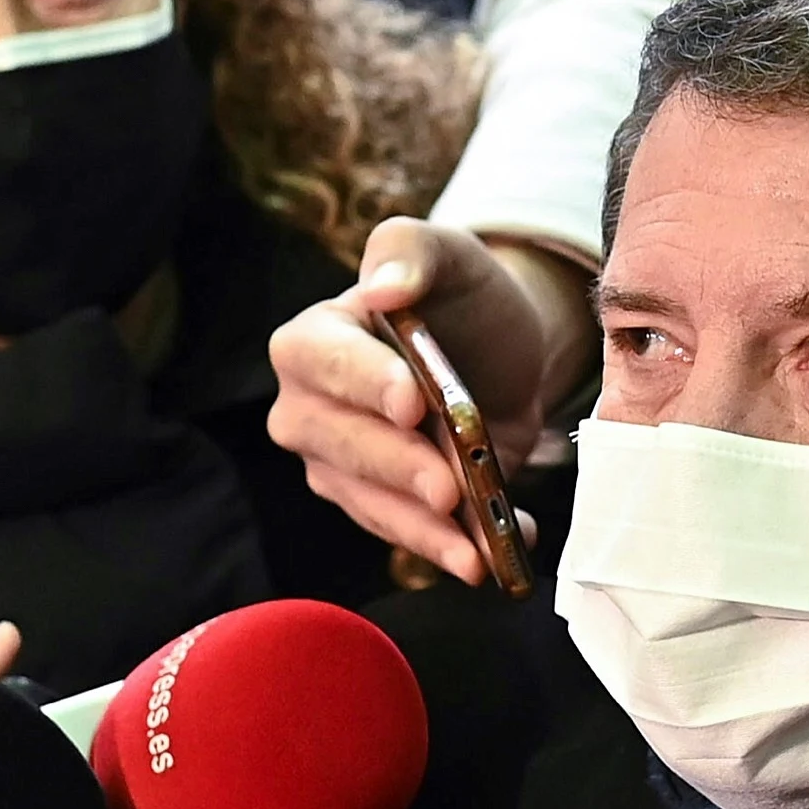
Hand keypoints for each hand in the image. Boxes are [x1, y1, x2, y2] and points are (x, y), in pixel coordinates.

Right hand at [262, 218, 586, 582]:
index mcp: (310, 339)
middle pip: (341, 443)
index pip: (323, 362)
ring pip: (370, 501)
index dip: (366, 384)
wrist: (502, 357)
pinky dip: (450, 548)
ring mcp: (335, 463)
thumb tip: (384, 288)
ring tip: (477, 549)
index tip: (413, 403)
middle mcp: (307, 407)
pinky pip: (403, 533)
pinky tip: (494, 555)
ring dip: (425, 529)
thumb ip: (411, 253)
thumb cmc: (465, 300)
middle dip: (400, 468)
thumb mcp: (451, 256)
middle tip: (449, 489)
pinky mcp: (373, 505)